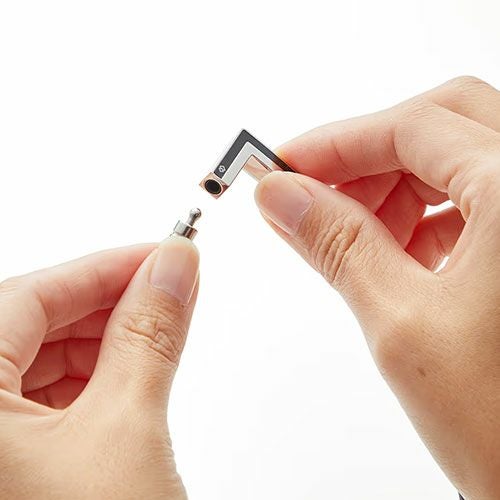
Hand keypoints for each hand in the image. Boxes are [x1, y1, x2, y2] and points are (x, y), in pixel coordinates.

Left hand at [0, 238, 198, 498]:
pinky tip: (130, 376)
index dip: (105, 268)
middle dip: (109, 306)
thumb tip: (174, 267)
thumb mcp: (126, 427)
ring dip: (104, 344)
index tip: (161, 255)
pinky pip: (40, 400)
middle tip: (168, 291)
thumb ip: (150, 335)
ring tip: (158, 334)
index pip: (29, 296)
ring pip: (38, 361)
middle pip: (32, 325)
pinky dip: (92, 381)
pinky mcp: (7, 466)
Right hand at [254, 76, 499, 499]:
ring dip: (396, 186)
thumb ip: (337, 246)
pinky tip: (399, 253)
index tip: (284, 165)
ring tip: (352, 234)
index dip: (336, 142)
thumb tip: (282, 199)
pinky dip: (428, 213)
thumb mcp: (403, 326)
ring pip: (459, 158)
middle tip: (312, 196)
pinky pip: (479, 197)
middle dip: (367, 157)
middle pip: (440, 127)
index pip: (412, 128)